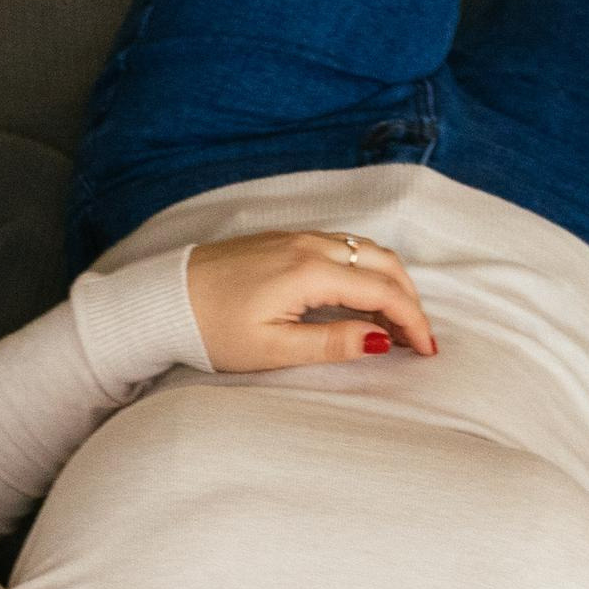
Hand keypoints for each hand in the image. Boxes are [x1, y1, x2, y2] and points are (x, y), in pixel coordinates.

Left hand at [185, 230, 439, 371]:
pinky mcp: (285, 240)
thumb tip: (381, 340)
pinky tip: (363, 298)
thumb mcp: (273, 349)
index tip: (426, 351)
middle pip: (384, 263)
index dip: (413, 322)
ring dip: (390, 283)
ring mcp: (297, 237)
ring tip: (395, 324)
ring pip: (367, 251)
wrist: (162, 300)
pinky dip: (367, 271)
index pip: (383, 291)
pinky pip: (344, 247)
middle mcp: (310, 245)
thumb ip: (332, 342)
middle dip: (410, 300)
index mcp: (310, 272)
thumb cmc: (211, 329)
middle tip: (418, 339)